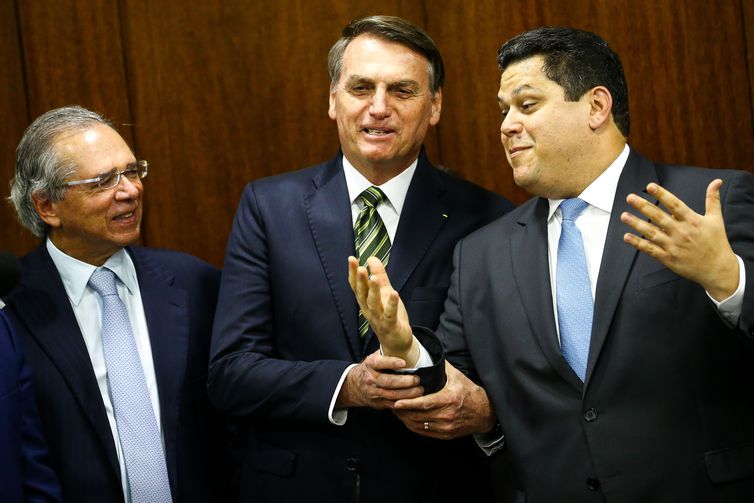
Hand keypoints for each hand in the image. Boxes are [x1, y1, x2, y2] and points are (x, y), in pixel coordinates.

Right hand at [335, 350, 423, 408]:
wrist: (355, 385)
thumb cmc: (371, 368)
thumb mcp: (375, 357)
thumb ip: (387, 352)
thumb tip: (405, 342)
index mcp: (370, 364)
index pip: (379, 363)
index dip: (391, 362)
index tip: (404, 362)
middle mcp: (370, 378)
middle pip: (388, 381)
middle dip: (405, 381)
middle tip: (417, 379)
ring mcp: (373, 392)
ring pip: (392, 394)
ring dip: (408, 393)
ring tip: (419, 389)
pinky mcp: (378, 403)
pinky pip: (393, 404)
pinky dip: (404, 402)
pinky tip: (414, 399)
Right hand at [348, 256, 416, 363]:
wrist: (396, 340)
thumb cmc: (388, 315)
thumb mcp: (384, 292)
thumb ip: (379, 275)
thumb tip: (371, 258)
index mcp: (365, 301)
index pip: (356, 286)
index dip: (353, 273)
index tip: (351, 259)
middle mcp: (369, 309)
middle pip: (362, 294)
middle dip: (360, 281)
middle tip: (359, 268)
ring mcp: (379, 318)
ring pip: (373, 304)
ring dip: (373, 291)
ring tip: (374, 278)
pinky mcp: (390, 325)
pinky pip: (390, 314)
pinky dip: (391, 304)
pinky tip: (394, 293)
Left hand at [392, 361, 495, 439]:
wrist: (484, 412)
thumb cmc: (469, 391)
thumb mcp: (456, 376)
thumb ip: (440, 366)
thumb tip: (426, 353)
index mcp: (449, 399)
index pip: (425, 403)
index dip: (409, 403)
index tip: (396, 402)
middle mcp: (447, 415)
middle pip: (419, 415)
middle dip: (403, 411)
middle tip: (391, 403)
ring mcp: (446, 427)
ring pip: (419, 425)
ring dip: (405, 419)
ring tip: (396, 411)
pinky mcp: (445, 435)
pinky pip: (424, 432)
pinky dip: (413, 426)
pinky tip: (406, 419)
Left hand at [621, 180, 738, 300]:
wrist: (717, 269)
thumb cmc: (716, 242)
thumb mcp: (716, 219)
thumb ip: (712, 199)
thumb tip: (717, 181)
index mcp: (692, 221)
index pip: (674, 205)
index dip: (662, 195)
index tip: (650, 186)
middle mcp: (681, 232)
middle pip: (659, 217)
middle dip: (643, 206)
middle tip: (630, 197)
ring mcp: (673, 246)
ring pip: (651, 233)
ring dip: (636, 224)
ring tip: (624, 216)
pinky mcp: (668, 258)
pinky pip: (650, 249)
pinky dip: (638, 243)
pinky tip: (627, 237)